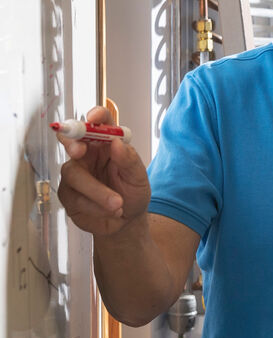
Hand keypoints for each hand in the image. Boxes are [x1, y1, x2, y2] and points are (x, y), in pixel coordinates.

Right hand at [56, 105, 150, 236]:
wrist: (127, 221)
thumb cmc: (132, 192)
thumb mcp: (138, 176)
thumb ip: (129, 159)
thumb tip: (118, 143)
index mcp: (106, 144)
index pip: (100, 123)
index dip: (96, 116)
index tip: (94, 117)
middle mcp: (87, 155)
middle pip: (71, 141)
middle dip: (72, 143)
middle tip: (79, 151)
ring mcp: (75, 175)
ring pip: (73, 175)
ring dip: (97, 191)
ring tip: (118, 204)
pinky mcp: (68, 195)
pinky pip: (76, 198)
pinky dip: (95, 206)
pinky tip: (110, 211)